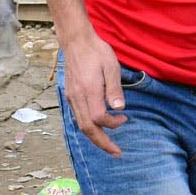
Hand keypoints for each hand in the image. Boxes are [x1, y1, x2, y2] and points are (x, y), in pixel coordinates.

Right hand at [61, 32, 126, 155]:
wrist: (76, 42)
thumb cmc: (97, 52)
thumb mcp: (112, 66)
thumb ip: (114, 89)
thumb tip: (119, 108)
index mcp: (89, 90)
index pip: (98, 118)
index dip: (112, 124)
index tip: (125, 118)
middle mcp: (77, 97)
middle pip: (87, 128)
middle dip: (102, 143)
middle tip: (116, 152)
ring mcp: (72, 97)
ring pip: (80, 125)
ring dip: (94, 138)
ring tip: (107, 145)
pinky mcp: (70, 95)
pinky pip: (77, 117)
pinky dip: (88, 127)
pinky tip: (97, 129)